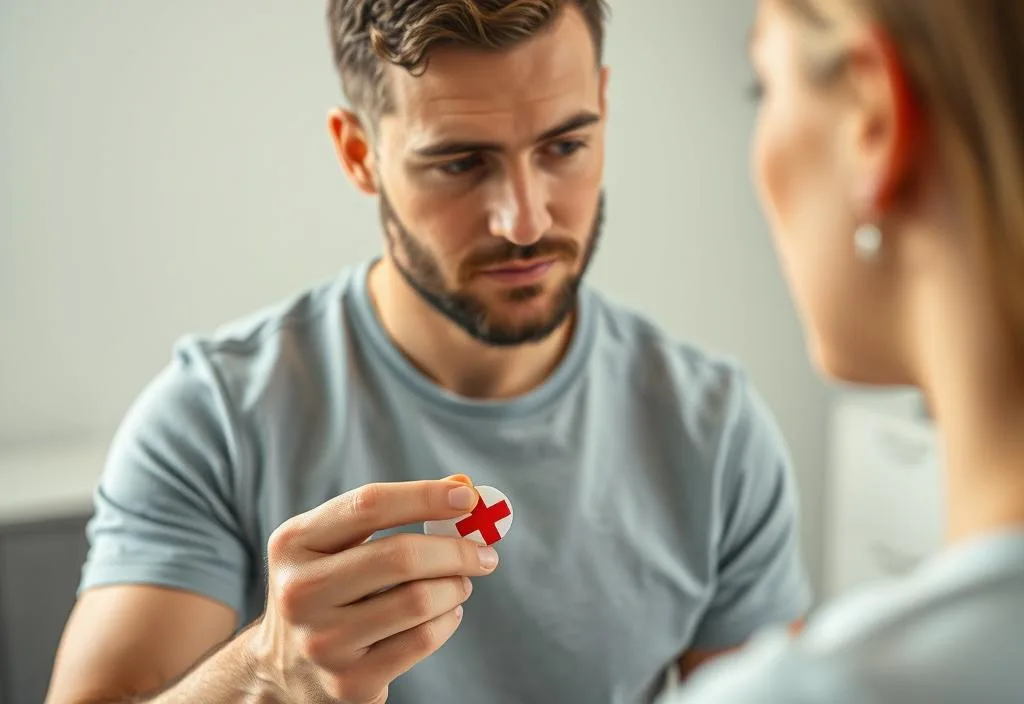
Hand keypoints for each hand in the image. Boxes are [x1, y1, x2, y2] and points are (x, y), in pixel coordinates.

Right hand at [248, 477, 498, 702]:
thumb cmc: (330, 589)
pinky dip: (447, 621)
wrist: (289, 670)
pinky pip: (421, 640)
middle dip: (456, 551)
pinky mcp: (348, 682)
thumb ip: (392, 514)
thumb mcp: (338, 545)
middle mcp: (299, 592)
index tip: (467, 497)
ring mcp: (322, 642)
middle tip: (483, 553)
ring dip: (455, 588)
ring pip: (417, 601)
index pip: (369, 506)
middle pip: (400, 556)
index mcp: (293, 543)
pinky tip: (445, 614)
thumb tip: (461, 490)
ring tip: (459, 585)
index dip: (424, 496)